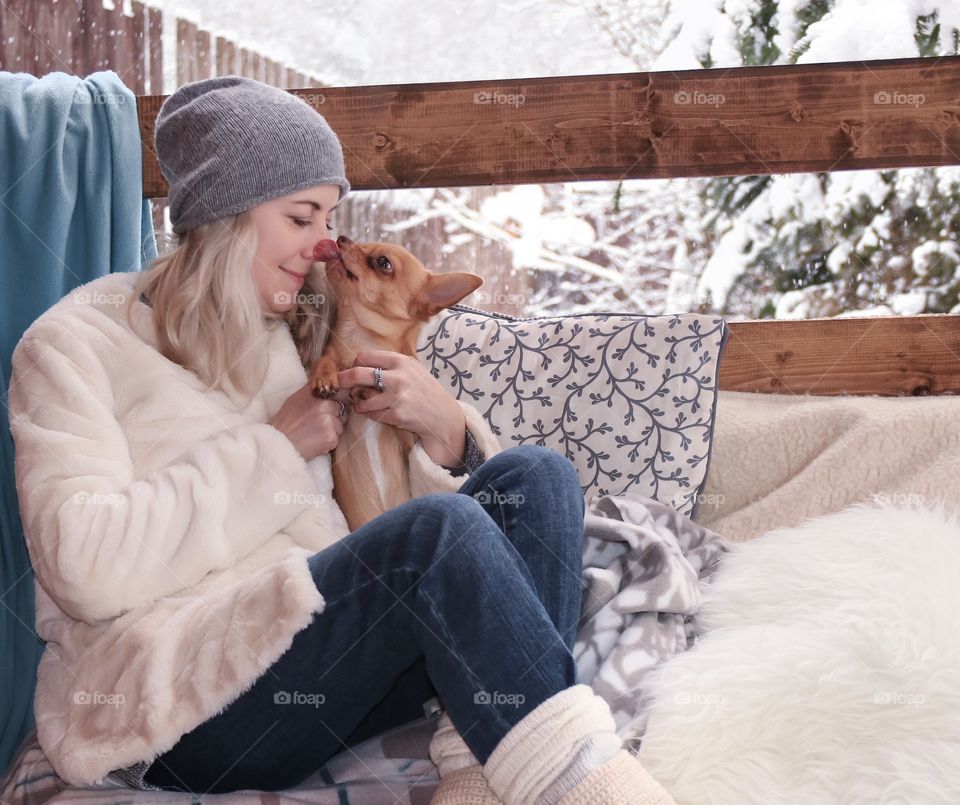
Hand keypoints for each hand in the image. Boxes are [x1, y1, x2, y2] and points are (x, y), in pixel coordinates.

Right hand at [267, 381, 351, 461]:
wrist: (276, 443)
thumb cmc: (284, 424)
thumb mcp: (296, 400)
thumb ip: (314, 394)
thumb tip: (330, 389)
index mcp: (315, 392)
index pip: (340, 388)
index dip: (340, 396)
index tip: (338, 401)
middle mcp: (323, 403)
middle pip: (341, 409)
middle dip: (333, 418)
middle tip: (315, 425)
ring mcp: (327, 419)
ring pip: (339, 426)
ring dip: (331, 431)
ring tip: (312, 435)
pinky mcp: (330, 435)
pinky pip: (336, 439)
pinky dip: (327, 443)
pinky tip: (313, 443)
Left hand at [337, 350, 466, 465]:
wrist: (443, 415)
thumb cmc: (425, 391)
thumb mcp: (412, 369)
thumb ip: (390, 365)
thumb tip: (360, 363)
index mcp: (401, 361)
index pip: (365, 356)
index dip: (354, 364)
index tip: (353, 370)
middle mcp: (398, 376)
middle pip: (357, 374)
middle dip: (343, 380)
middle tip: (338, 386)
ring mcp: (397, 396)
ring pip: (362, 399)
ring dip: (358, 404)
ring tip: (362, 405)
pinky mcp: (397, 414)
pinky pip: (372, 415)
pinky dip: (371, 415)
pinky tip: (377, 413)